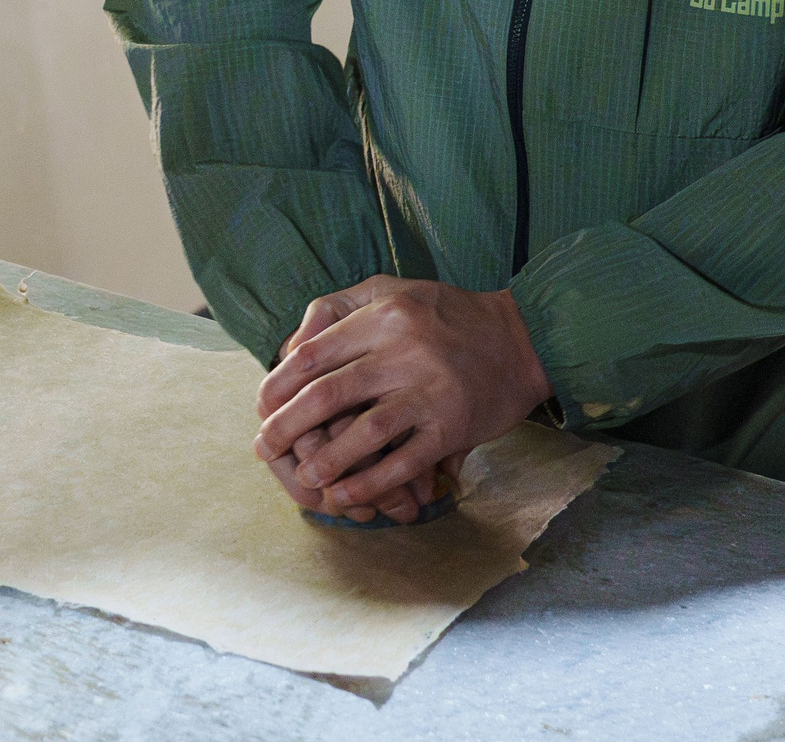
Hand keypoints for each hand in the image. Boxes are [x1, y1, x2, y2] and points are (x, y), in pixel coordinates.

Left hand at [253, 276, 551, 518]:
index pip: (314, 354)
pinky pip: (403, 462)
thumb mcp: (393, 290)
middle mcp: (405, 351)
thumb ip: (341, 308)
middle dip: (288, 426)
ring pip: (365, 433)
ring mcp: (430, 391)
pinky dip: (371, 483)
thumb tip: (290, 348)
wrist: (522, 340)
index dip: (279, 384)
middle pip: (329, 394)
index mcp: (384, 316)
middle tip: (264, 446)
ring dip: (327, 461)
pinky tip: (346, 494)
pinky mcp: (452, 426)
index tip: (262, 406)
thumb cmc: (447, 315)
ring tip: (304, 477)